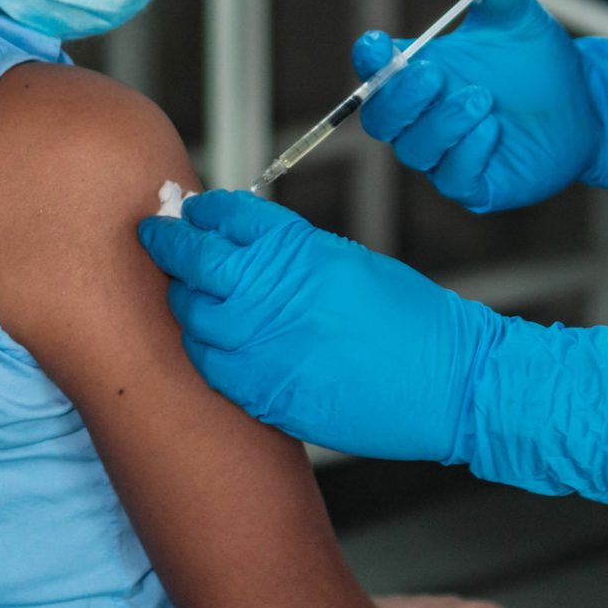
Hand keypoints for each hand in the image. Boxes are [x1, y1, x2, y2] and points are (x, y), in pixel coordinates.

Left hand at [138, 190, 607, 507]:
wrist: (448, 382)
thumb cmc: (408, 318)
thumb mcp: (347, 260)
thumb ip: (288, 251)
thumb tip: (237, 241)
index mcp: (299, 252)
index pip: (226, 218)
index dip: (201, 212)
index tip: (188, 212)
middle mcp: (273, 295)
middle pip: (196, 263)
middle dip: (172, 248)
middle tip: (159, 239)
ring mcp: (265, 349)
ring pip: (194, 318)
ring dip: (186, 302)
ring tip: (188, 294)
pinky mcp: (267, 395)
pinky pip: (213, 368)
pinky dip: (207, 350)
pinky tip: (214, 342)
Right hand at [352, 0, 607, 211]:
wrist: (585, 104)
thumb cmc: (540, 62)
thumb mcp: (522, 20)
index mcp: (420, 73)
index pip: (375, 70)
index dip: (369, 60)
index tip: (379, 44)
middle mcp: (423, 116)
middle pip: (380, 117)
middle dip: (400, 97)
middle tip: (434, 75)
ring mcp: (446, 153)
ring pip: (415, 149)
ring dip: (442, 123)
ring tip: (482, 98)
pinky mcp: (475, 185)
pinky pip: (453, 178)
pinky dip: (467, 152)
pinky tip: (492, 128)